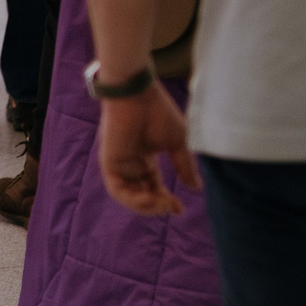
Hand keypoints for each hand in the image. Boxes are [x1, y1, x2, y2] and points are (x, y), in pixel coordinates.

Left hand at [95, 81, 196, 215]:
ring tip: (164, 205)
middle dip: (158, 206)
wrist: (138, 95)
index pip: (153, 186)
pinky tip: (151, 199)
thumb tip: (196, 188)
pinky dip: (134, 199)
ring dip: (147, 205)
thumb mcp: (177, 144)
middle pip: (142, 194)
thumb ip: (184, 166)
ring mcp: (118, 164)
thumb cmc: (158, 113)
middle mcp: (130, 164)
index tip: (181, 210)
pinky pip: (118, 190)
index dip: (166, 200)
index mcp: (145, 158)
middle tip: (173, 208)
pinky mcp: (109, 163)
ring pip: (129, 196)